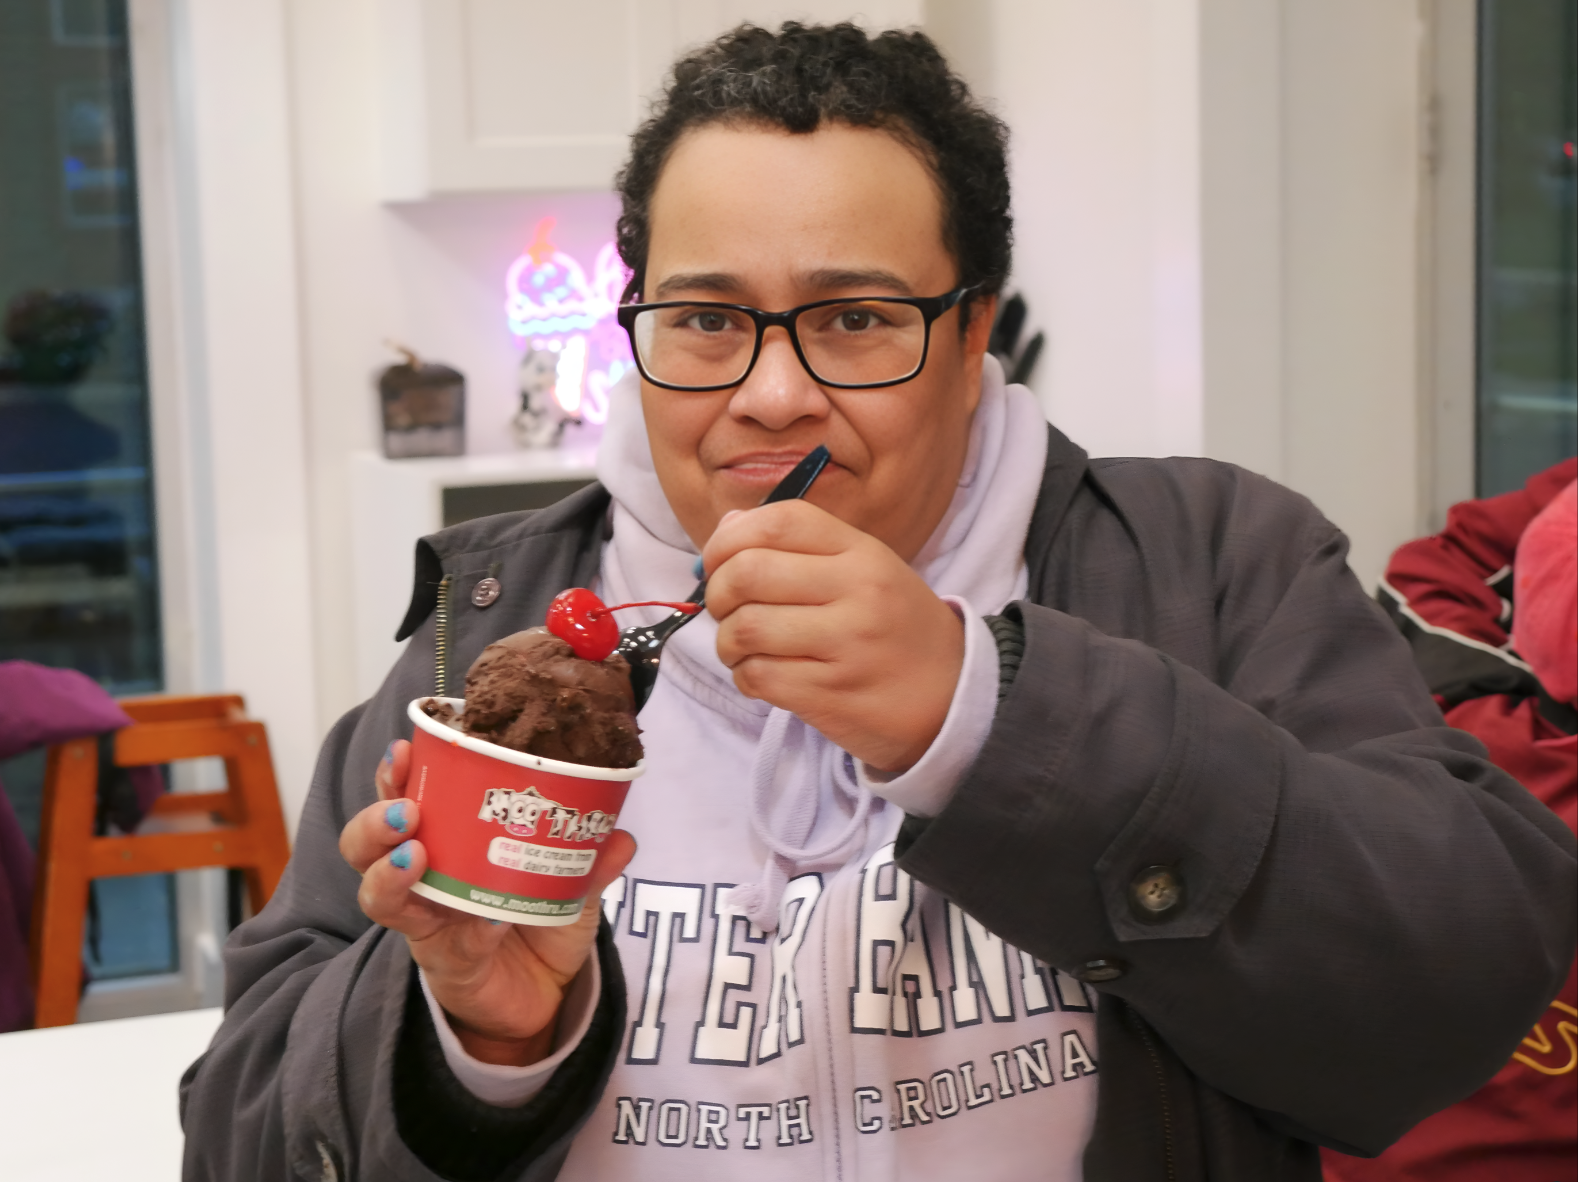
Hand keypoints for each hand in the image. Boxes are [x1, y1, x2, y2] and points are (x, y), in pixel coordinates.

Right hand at [340, 741, 635, 1065]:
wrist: (544, 997)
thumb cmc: (540, 926)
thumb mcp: (571, 885)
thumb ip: (591, 861)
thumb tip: (621, 834)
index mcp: (448, 843)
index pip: (404, 798)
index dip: (394, 775)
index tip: (403, 749)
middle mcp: (424, 880)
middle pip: (365, 846)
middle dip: (374, 822)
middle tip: (405, 810)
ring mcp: (428, 925)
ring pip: (379, 898)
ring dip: (389, 873)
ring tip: (413, 854)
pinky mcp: (447, 966)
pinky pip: (447, 947)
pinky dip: (470, 931)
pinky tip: (490, 922)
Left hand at [702, 499, 963, 771]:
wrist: (952, 698)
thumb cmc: (896, 630)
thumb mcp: (865, 571)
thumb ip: (800, 547)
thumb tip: (728, 526)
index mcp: (863, 554)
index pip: (779, 521)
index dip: (729, 537)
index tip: (718, 561)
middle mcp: (856, 593)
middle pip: (749, 572)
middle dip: (718, 592)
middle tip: (725, 608)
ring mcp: (845, 646)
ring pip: (746, 628)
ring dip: (727, 640)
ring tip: (741, 646)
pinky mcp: (830, 695)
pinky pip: (757, 676)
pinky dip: (744, 675)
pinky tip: (760, 674)